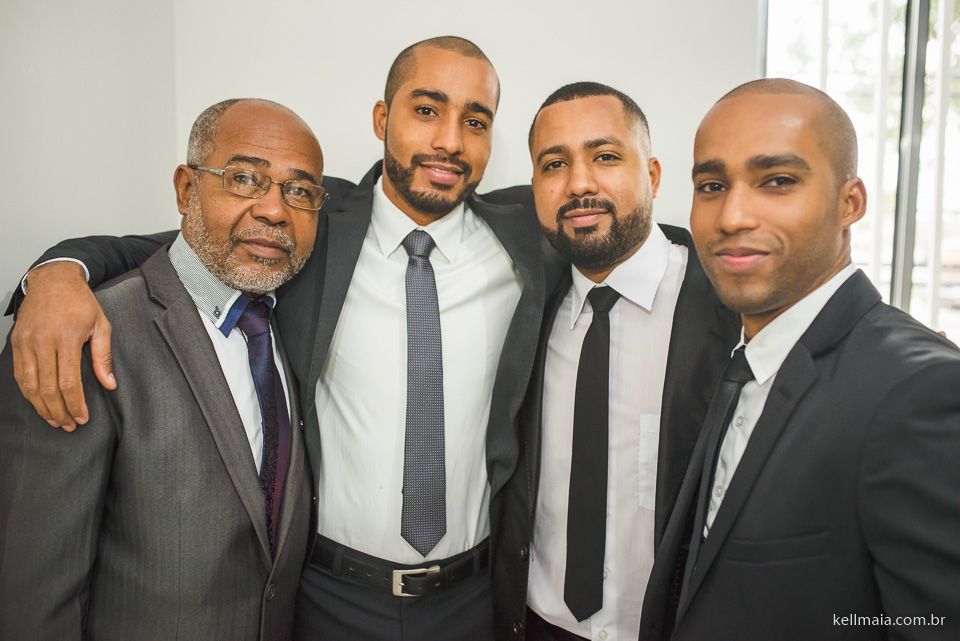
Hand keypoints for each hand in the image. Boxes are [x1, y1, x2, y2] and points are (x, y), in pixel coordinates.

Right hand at [10, 262, 115, 429]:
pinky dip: (27, 392)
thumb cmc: (80, 302)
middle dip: (59, 411)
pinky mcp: (15, 341)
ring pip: (29, 384)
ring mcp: (25, 341)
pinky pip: (19, 373)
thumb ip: (103, 357)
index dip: (75, 404)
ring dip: (41, 406)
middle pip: (46, 387)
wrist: (53, 279)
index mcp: (67, 337)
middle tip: (69, 425)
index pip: (68, 381)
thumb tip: (109, 384)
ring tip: (55, 420)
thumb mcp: (101, 325)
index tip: (82, 418)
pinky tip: (38, 403)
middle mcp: (43, 341)